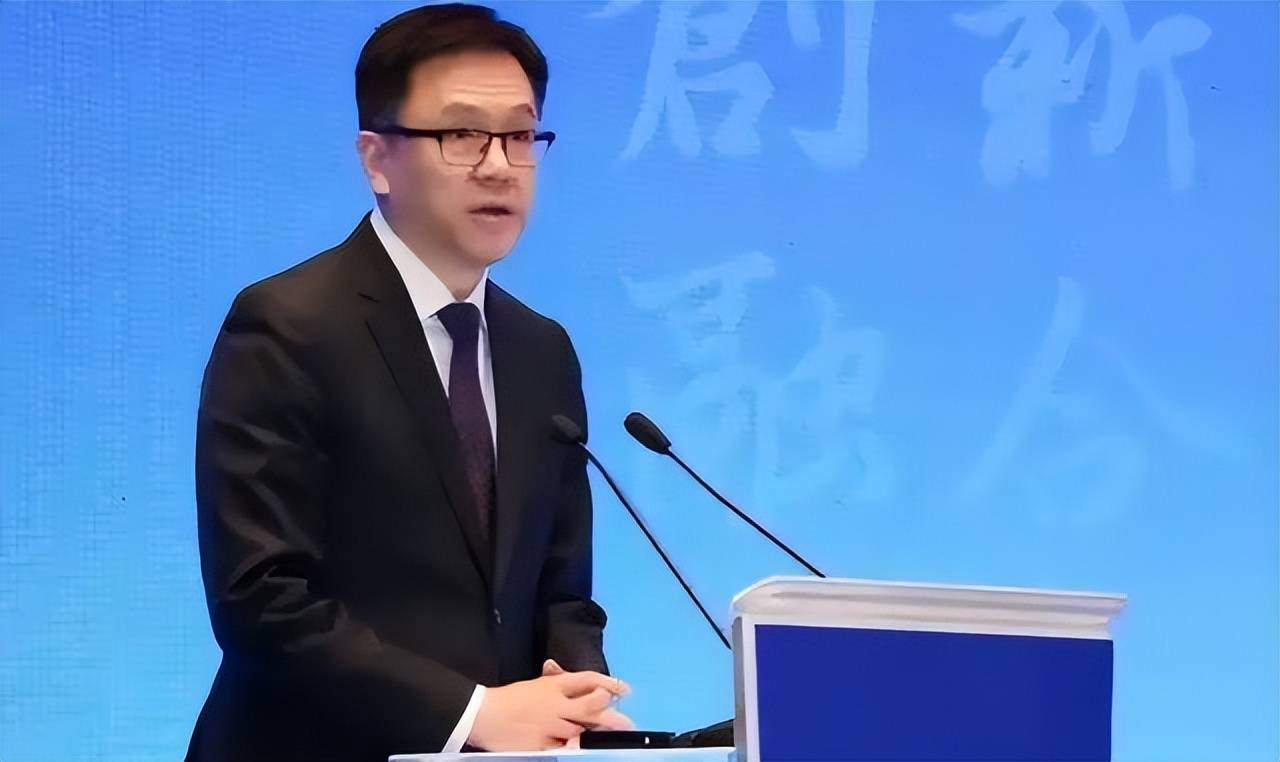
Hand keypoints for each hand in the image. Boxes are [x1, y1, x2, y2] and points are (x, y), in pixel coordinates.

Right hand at [466, 665, 630, 750]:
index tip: (623, 689)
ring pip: (580, 730)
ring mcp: (549, 726)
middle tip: (627, 723)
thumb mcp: (536, 686)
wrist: (483, 714)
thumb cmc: (510, 699)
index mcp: (553, 685)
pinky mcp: (541, 745)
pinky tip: (580, 749)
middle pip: (591, 707)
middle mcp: (555, 704)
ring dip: (595, 735)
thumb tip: (584, 687)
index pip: (587, 679)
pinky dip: (572, 748)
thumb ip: (560, 686)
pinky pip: (563, 748)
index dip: (607, 683)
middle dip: (611, 715)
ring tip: (611, 741)